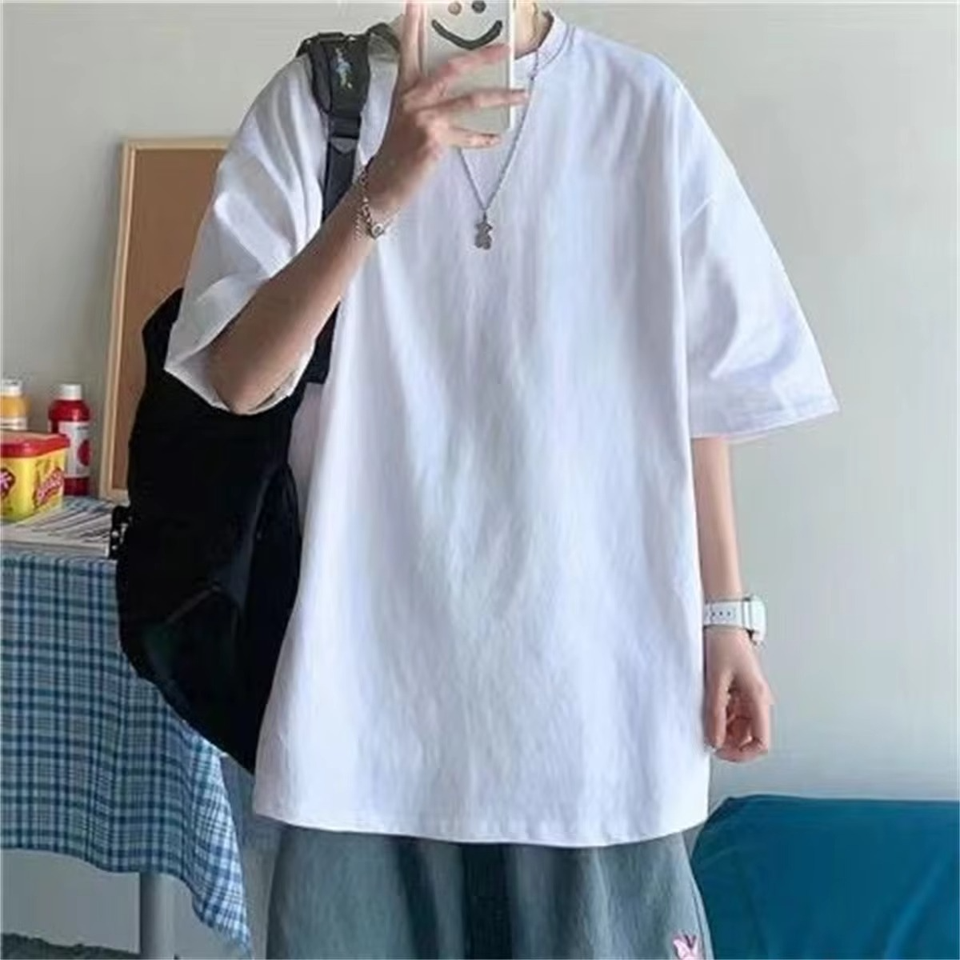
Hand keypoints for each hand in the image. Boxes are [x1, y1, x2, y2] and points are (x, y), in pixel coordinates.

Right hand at [365, 1, 528, 216]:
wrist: (383, 184)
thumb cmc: (398, 152)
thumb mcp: (406, 118)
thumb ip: (427, 99)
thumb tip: (462, 89)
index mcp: (404, 89)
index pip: (409, 48)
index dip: (412, 23)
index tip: (418, 0)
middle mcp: (412, 98)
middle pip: (453, 67)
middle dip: (483, 55)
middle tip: (505, 48)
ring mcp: (423, 118)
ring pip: (469, 100)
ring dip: (500, 97)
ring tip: (521, 95)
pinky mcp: (432, 139)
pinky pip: (468, 135)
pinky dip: (484, 137)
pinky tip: (496, 136)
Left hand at [703, 626, 774, 761]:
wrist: (724, 620)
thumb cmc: (723, 644)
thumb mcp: (715, 681)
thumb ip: (715, 713)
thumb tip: (715, 741)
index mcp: (759, 699)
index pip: (761, 743)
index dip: (742, 754)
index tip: (719, 751)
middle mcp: (759, 700)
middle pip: (750, 737)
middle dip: (729, 741)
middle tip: (707, 735)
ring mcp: (751, 695)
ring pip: (741, 726)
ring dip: (724, 727)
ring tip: (706, 714)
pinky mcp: (741, 690)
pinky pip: (734, 712)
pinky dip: (722, 714)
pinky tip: (709, 704)